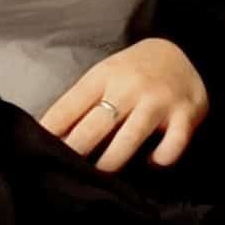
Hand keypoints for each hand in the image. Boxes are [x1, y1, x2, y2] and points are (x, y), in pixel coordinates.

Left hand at [40, 37, 208, 170]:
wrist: (182, 50)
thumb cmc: (132, 72)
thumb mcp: (104, 77)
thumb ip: (80, 105)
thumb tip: (48, 140)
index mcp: (105, 76)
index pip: (69, 107)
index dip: (50, 132)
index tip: (38, 152)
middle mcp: (131, 86)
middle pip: (96, 125)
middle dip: (77, 151)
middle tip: (67, 171)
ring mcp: (159, 99)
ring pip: (130, 137)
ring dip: (112, 161)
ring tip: (101, 174)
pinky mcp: (186, 113)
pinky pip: (173, 144)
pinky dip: (161, 158)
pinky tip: (152, 161)